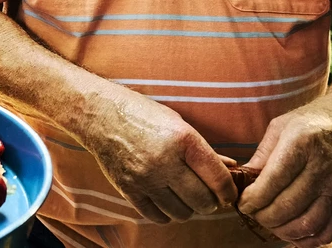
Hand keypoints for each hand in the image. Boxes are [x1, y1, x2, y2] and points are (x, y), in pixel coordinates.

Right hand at [80, 85, 236, 222]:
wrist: (100, 113)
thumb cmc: (142, 113)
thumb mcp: (176, 123)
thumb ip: (203, 150)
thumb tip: (231, 169)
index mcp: (182, 139)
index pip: (219, 178)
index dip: (229, 190)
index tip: (228, 193)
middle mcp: (165, 161)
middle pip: (203, 202)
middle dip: (210, 201)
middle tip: (205, 193)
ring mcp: (146, 178)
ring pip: (182, 213)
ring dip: (187, 207)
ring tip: (181, 192)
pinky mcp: (129, 190)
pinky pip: (158, 217)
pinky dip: (166, 212)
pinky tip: (164, 196)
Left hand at [238, 87, 331, 247]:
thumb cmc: (311, 120)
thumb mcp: (281, 126)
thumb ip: (263, 154)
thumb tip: (243, 179)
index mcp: (301, 143)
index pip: (274, 180)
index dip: (254, 198)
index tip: (242, 203)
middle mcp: (320, 167)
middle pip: (288, 205)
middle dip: (264, 216)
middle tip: (252, 213)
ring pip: (307, 223)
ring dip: (283, 230)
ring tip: (269, 224)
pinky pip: (328, 231)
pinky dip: (309, 240)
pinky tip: (293, 234)